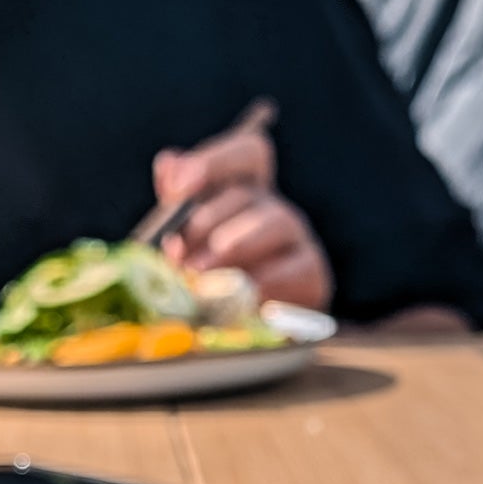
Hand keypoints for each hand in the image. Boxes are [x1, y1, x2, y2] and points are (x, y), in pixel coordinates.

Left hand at [153, 124, 332, 311]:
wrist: (244, 330)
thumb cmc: (207, 278)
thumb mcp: (183, 240)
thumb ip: (174, 203)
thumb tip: (169, 164)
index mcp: (241, 189)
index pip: (247, 152)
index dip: (214, 162)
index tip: (179, 188)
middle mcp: (272, 205)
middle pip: (248, 193)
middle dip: (207, 220)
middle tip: (177, 249)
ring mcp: (297, 236)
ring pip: (275, 223)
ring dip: (234, 245)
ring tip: (198, 273)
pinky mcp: (313, 271)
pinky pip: (295, 268)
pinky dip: (264, 282)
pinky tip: (239, 297)